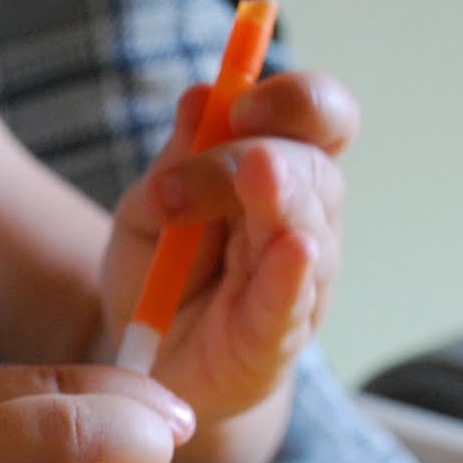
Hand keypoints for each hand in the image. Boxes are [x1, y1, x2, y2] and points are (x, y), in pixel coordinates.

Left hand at [102, 70, 355, 423]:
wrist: (148, 364)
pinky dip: (291, 274)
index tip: (240, 103)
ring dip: (281, 198)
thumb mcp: (147, 212)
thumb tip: (201, 97)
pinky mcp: (274, 339)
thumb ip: (175, 164)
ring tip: (255, 173)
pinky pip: (290, 303)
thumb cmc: (158, 277)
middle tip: (207, 158)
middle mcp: (302, 222)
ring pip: (309, 228)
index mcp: (277, 176)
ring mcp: (297, 283)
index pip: (315, 118)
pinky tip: (293, 247)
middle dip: (259, 153)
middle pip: (313, 169)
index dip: (293, 100)